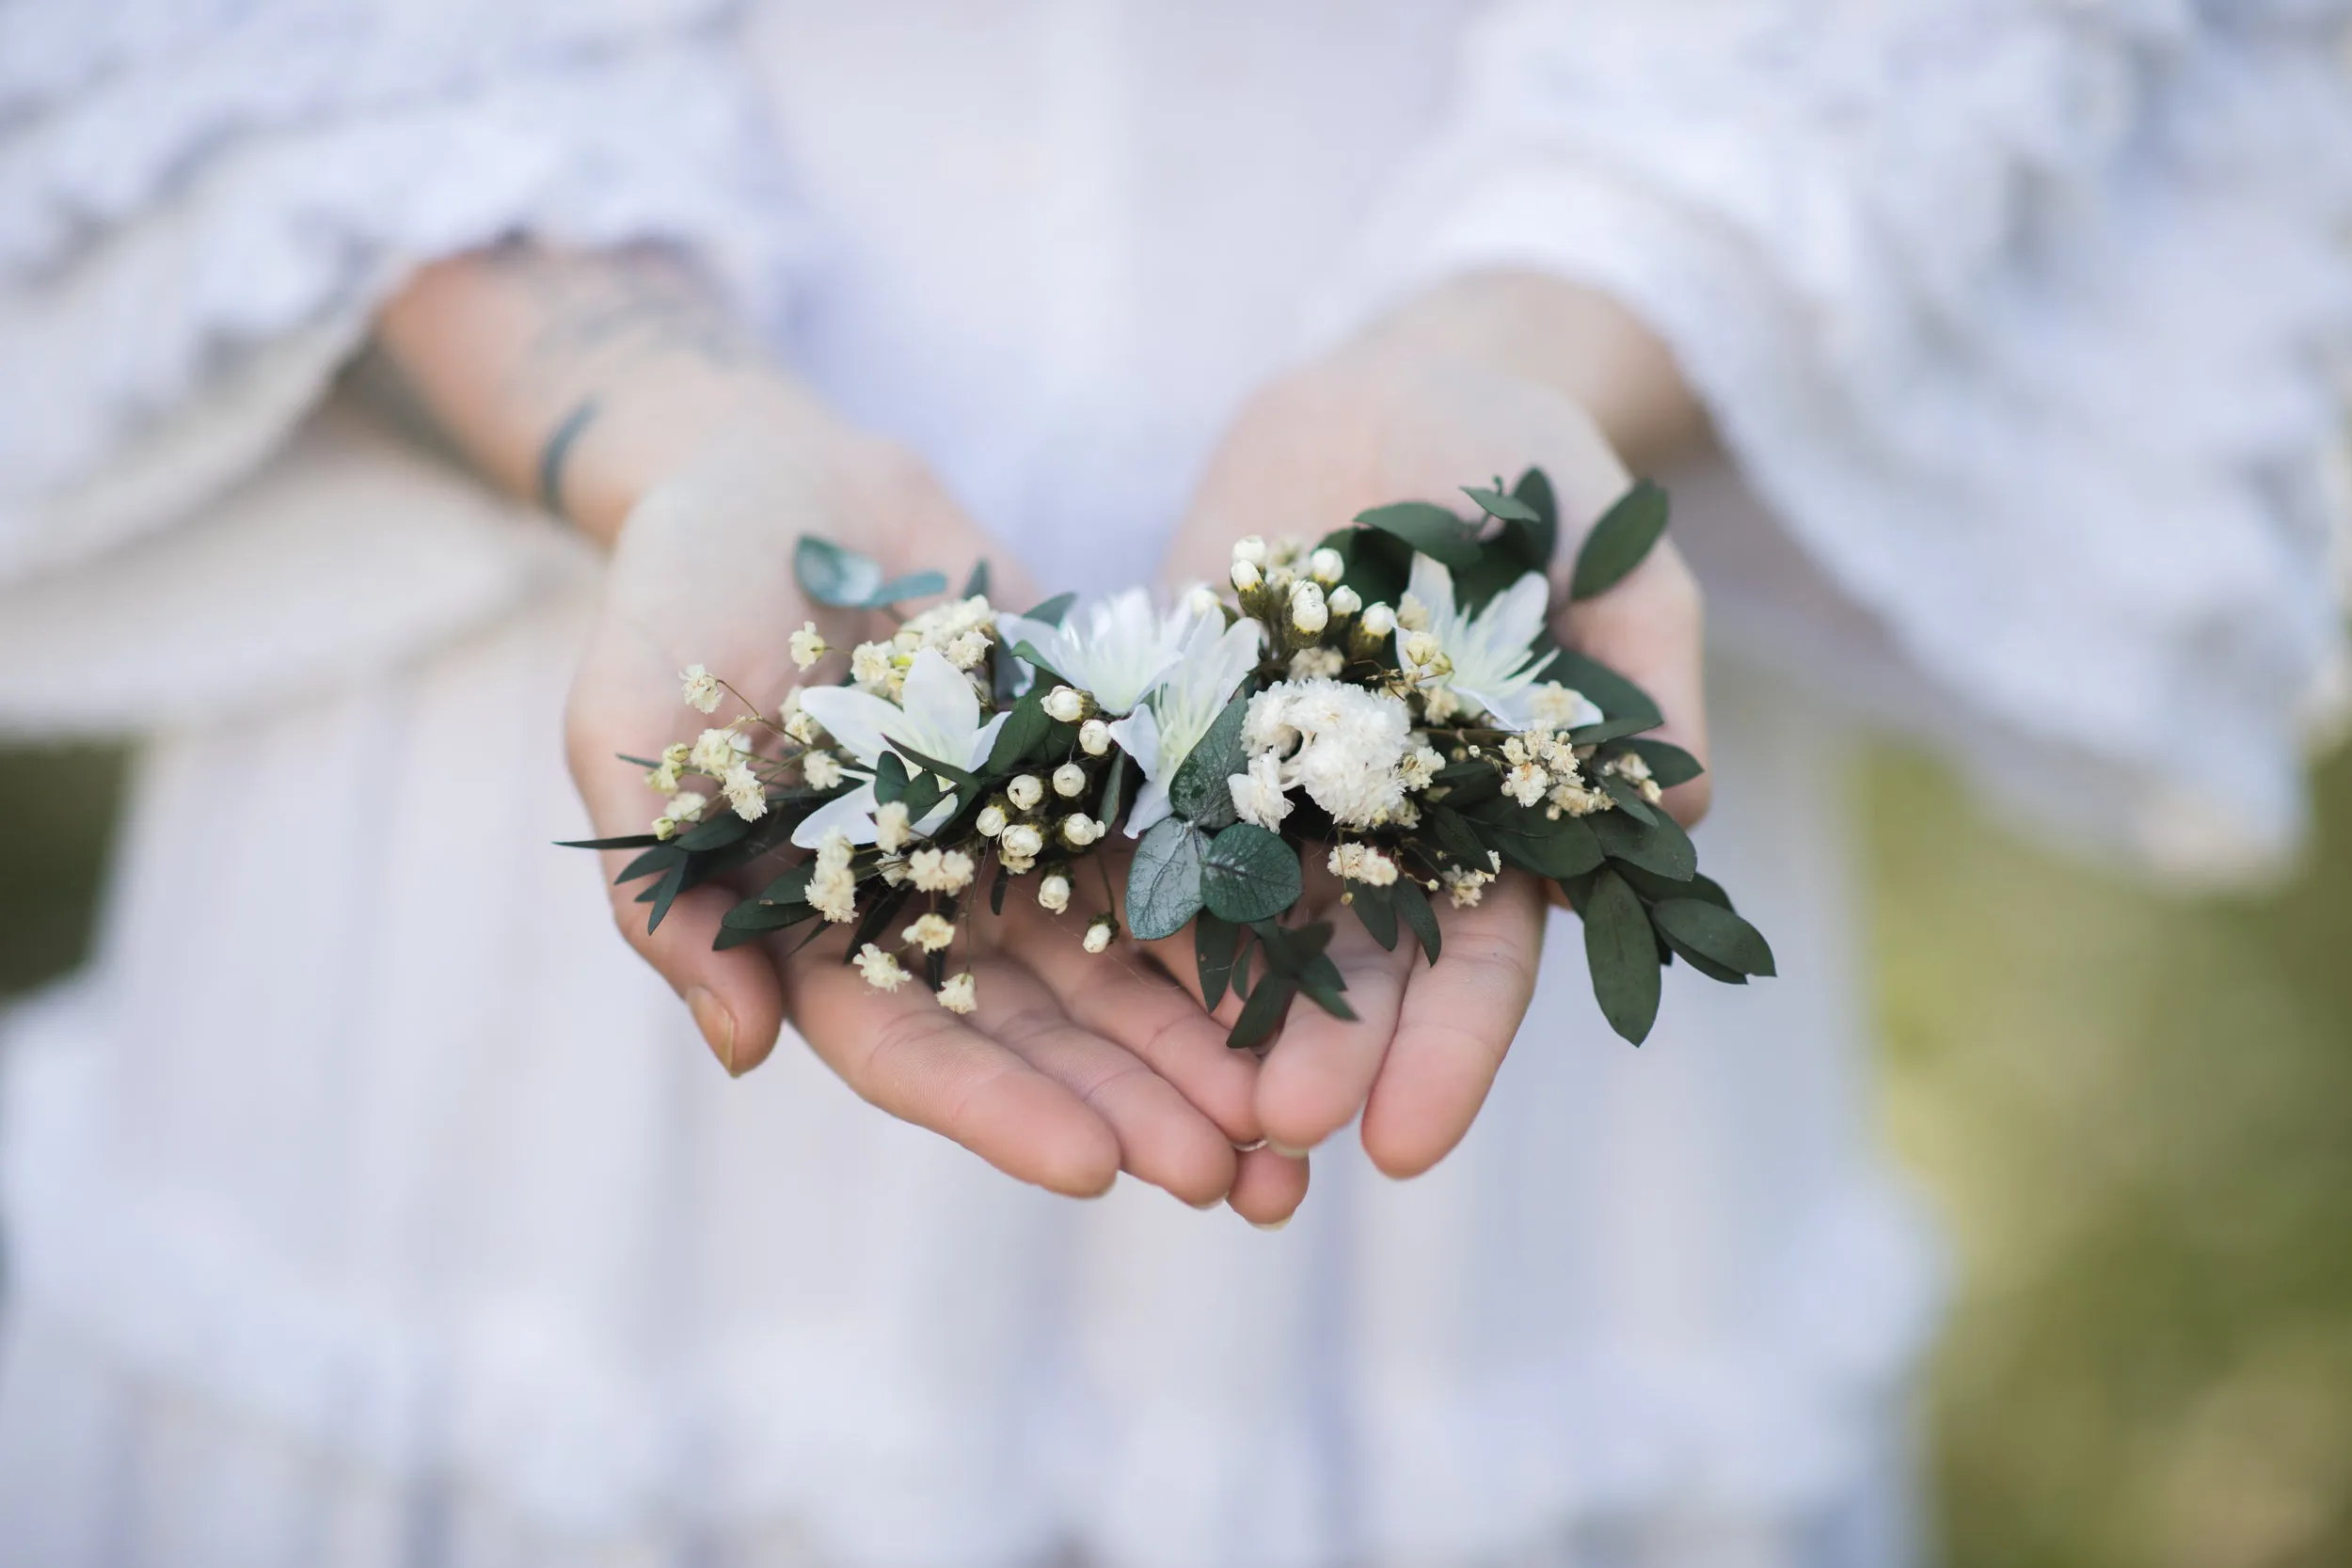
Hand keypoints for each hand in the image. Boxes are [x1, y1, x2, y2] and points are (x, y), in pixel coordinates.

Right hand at [567, 418, 1301, 1214]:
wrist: (777, 473)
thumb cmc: (673, 593)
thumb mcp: (633, 731)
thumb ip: (668, 891)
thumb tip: (738, 1048)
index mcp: (820, 933)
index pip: (911, 1052)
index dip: (1000, 1114)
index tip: (1095, 1168)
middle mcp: (932, 913)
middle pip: (1042, 1036)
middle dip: (1134, 1105)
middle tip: (1235, 1174)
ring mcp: (1017, 846)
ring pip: (1124, 969)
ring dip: (1205, 1045)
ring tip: (1296, 1118)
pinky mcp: (1091, 769)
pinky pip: (1172, 851)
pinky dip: (1235, 915)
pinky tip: (1314, 967)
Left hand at [1155, 335, 1708, 1178]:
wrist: (1396, 388)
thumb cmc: (1534, 476)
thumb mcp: (1613, 561)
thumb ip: (1647, 674)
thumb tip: (1686, 803)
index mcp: (1488, 823)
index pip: (1477, 962)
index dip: (1446, 1054)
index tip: (1406, 1144)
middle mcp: (1373, 827)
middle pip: (1347, 969)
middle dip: (1318, 1058)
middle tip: (1276, 1138)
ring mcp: (1267, 781)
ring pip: (1235, 921)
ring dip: (1209, 1016)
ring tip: (1178, 1105)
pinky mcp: (1176, 722)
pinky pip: (1138, 813)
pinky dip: (1112, 890)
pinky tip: (1075, 967)